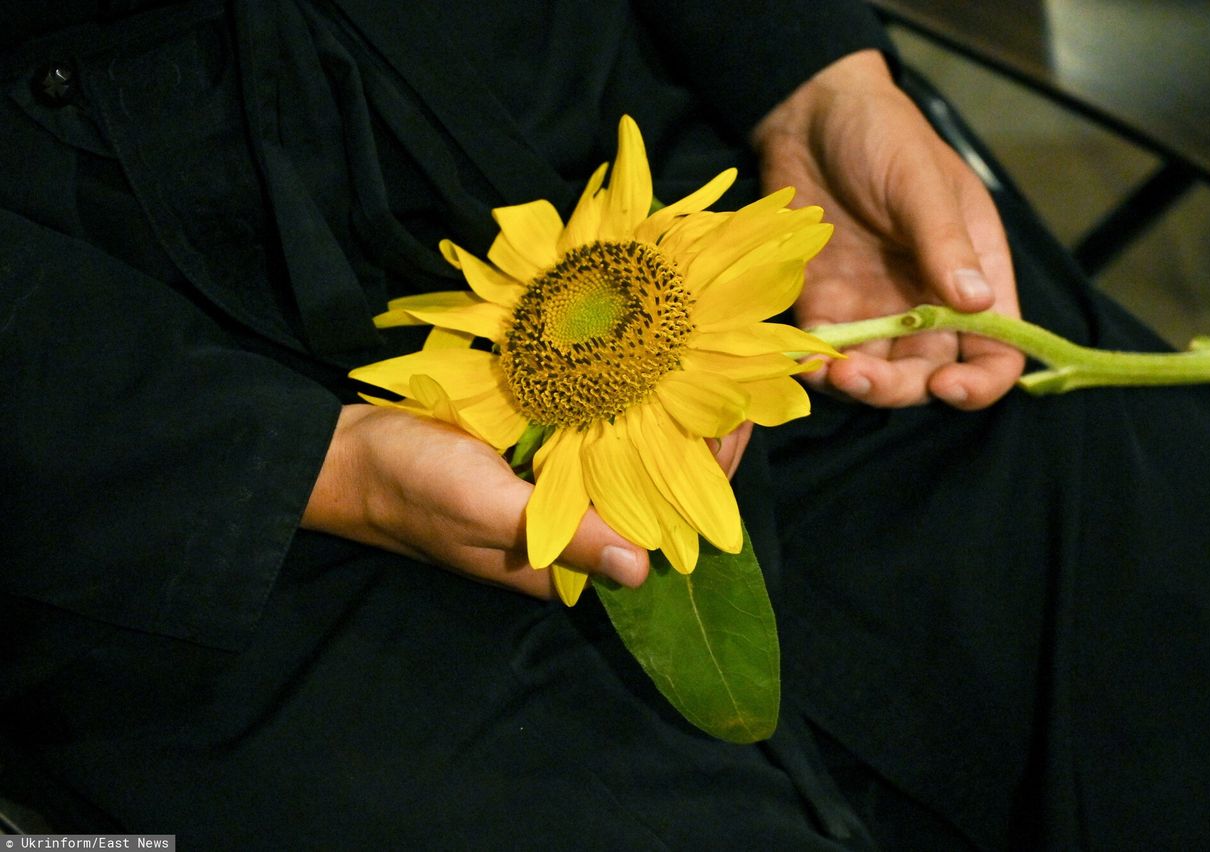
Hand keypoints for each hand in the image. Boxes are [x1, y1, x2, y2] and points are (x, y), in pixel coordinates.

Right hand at [301, 405, 751, 599]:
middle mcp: (569, 531)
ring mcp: (553, 492)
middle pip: (654, 493)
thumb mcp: (484, 509)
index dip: (704, 482)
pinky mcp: (534, 457)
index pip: (659, 532)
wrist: (344, 456)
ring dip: (666, 419)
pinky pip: (593, 436)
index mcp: (564, 562)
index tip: (737, 420)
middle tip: (734, 377)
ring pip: (629, 460)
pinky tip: (649, 368)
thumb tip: (641, 573)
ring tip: (707, 366)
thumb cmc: (409, 486)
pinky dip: (623, 405)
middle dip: (695, 443)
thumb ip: (561, 539)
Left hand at [752, 50, 1023, 408]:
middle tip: (862, 375)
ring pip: (876, 374)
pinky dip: (815, 365)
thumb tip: (977, 304)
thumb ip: (944, 242)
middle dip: (900, 389)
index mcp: (972, 274)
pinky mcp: (823, 306)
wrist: (810, 116)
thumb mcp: (920, 183)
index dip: (980, 382)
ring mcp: (874, 308)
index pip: (996, 351)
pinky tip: (803, 358)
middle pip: (928, 376)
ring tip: (832, 369)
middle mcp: (928, 304)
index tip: (947, 386)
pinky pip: (825, 352)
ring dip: (856, 384)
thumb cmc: (883, 136)